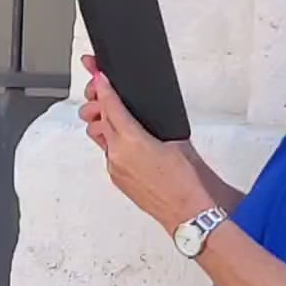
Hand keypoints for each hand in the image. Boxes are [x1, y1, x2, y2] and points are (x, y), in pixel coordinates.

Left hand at [81, 55, 212, 234]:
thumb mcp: (175, 141)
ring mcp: (115, 168)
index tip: (98, 74)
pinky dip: (113, 143)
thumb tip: (145, 118)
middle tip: (101, 90)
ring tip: (113, 115)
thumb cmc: (187, 180)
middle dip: (98, 103)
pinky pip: (109, 154)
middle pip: (98, 120)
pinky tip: (126, 141)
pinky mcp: (117, 179)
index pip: (111, 106)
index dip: (103, 87)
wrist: (187, 211)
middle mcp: (117, 154)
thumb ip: (152, 126)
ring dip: (104, 124)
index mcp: (132, 140)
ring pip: (100, 138)